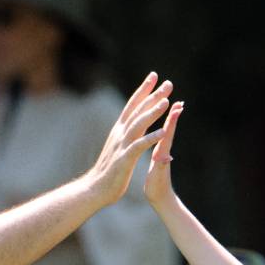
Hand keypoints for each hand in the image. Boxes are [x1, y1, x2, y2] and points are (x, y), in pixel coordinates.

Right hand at [89, 73, 173, 206]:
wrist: (96, 188)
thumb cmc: (109, 171)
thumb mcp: (118, 147)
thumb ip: (125, 135)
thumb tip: (129, 124)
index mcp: (119, 130)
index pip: (133, 105)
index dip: (144, 90)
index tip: (154, 76)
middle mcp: (120, 134)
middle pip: (138, 110)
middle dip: (153, 95)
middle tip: (168, 82)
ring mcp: (122, 145)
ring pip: (138, 124)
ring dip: (152, 112)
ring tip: (167, 101)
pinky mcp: (125, 159)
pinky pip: (139, 146)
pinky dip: (151, 138)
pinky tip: (162, 131)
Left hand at [143, 98, 184, 208]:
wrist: (159, 201)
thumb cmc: (156, 185)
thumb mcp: (158, 169)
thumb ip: (162, 159)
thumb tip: (167, 151)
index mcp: (159, 150)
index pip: (163, 129)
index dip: (165, 115)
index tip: (169, 100)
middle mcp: (162, 153)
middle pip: (168, 131)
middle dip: (172, 116)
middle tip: (179, 102)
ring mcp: (163, 162)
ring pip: (166, 142)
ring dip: (171, 127)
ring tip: (176, 112)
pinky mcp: (160, 174)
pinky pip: (162, 162)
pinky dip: (164, 156)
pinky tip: (167, 152)